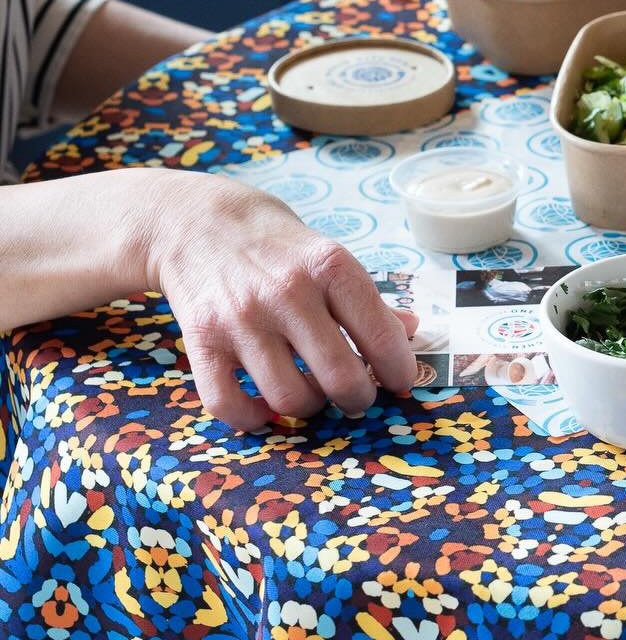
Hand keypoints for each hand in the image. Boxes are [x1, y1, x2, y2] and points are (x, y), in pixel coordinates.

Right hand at [140, 171, 418, 428]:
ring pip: (289, 398)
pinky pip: (227, 404)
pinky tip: (265, 405)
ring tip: (312, 392)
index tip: (398, 381)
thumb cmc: (278, 246)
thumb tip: (412, 331)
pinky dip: (252, 418)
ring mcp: (241, 319)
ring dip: (309, 407)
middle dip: (358, 398)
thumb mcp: (330, 257)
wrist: (197, 221)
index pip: (380, 336)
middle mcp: (287, 293)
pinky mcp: (201, 341)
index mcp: (330, 268)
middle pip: (339, 377)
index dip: (398, 370)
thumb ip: (369, 299)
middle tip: (356, 395)